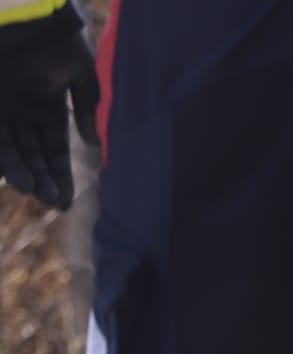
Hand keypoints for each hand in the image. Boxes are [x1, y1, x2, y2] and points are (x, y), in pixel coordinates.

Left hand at [0, 20, 98, 210]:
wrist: (24, 16)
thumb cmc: (54, 39)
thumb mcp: (81, 70)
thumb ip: (87, 106)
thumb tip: (93, 143)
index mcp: (48, 104)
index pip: (55, 147)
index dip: (61, 173)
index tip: (67, 201)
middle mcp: (24, 111)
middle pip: (33, 154)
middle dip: (43, 179)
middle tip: (53, 204)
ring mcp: (4, 108)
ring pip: (13, 150)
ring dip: (24, 173)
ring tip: (36, 194)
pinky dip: (5, 159)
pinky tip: (16, 177)